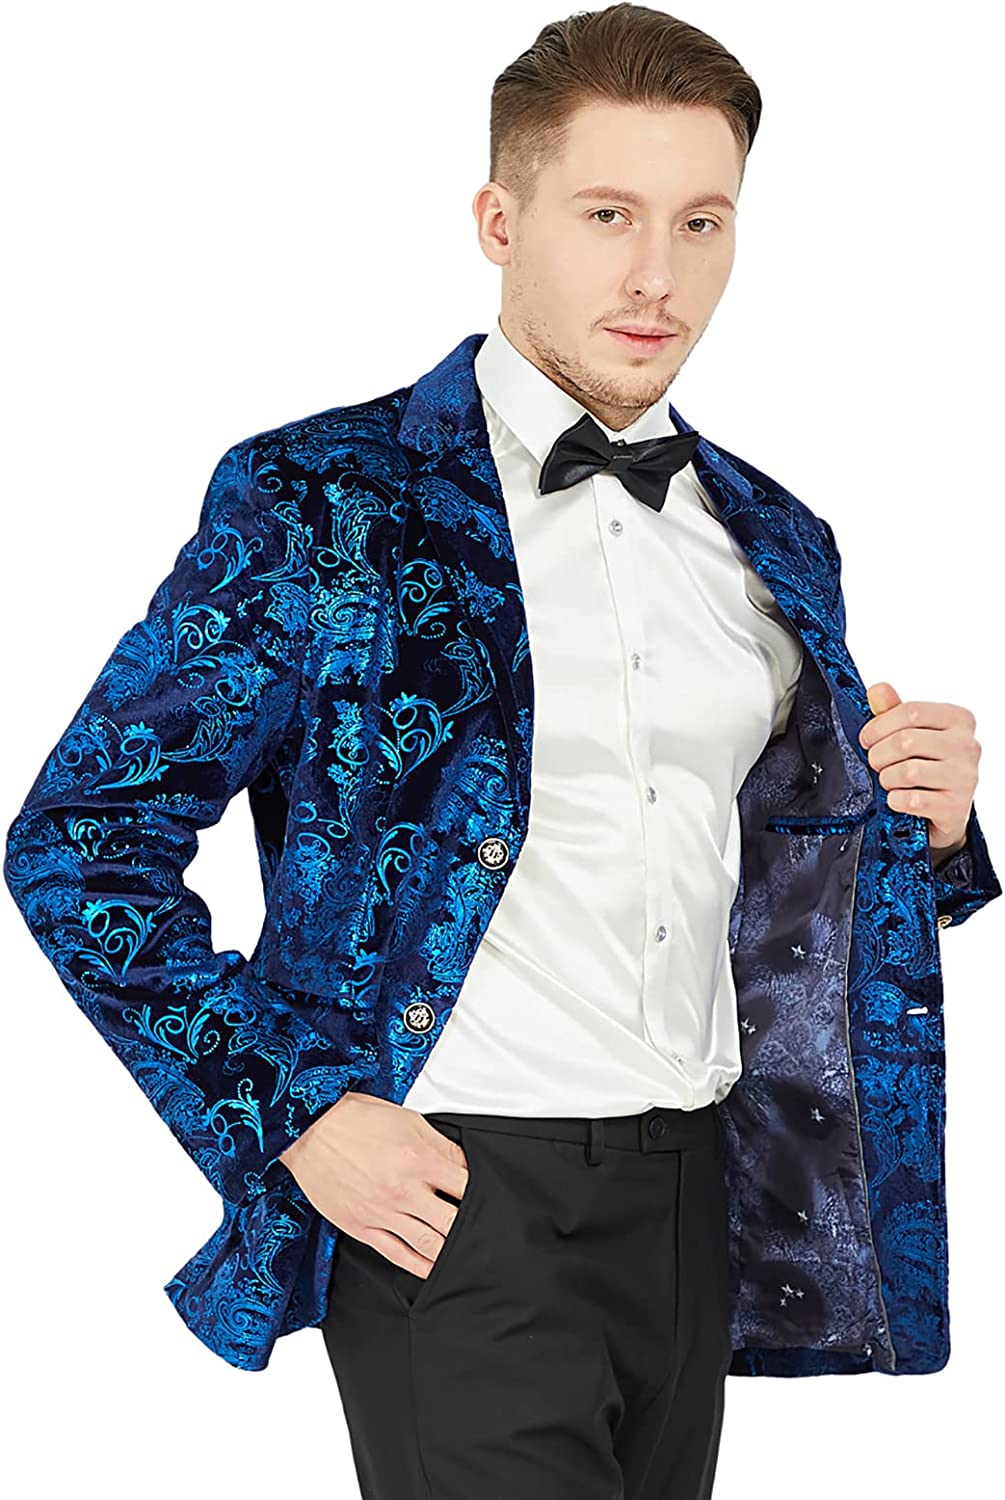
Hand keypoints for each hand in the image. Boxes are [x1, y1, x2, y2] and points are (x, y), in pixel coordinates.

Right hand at [278, 1092, 469, 1279]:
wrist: (310, 1130)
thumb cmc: (357, 1120)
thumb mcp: (409, 1120)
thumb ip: (441, 1145)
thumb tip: (465, 1164)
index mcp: (418, 1159)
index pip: (465, 1186)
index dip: (480, 1194)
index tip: (486, 1198)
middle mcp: (403, 1190)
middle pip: (452, 1221)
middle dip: (469, 1226)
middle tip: (480, 1231)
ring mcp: (382, 1212)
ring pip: (428, 1244)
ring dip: (449, 1251)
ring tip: (461, 1253)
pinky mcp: (362, 1227)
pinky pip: (396, 1254)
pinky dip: (418, 1265)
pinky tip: (431, 1268)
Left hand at [858, 682, 979, 861]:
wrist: (944, 808)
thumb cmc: (927, 763)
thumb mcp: (912, 733)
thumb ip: (893, 711)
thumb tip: (877, 690)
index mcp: (959, 719)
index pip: (911, 712)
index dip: (878, 726)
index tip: (866, 738)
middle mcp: (968, 746)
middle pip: (906, 741)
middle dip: (878, 754)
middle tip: (875, 762)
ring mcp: (965, 778)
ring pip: (908, 772)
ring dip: (886, 778)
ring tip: (888, 780)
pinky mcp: (956, 807)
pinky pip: (912, 800)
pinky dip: (895, 800)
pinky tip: (898, 797)